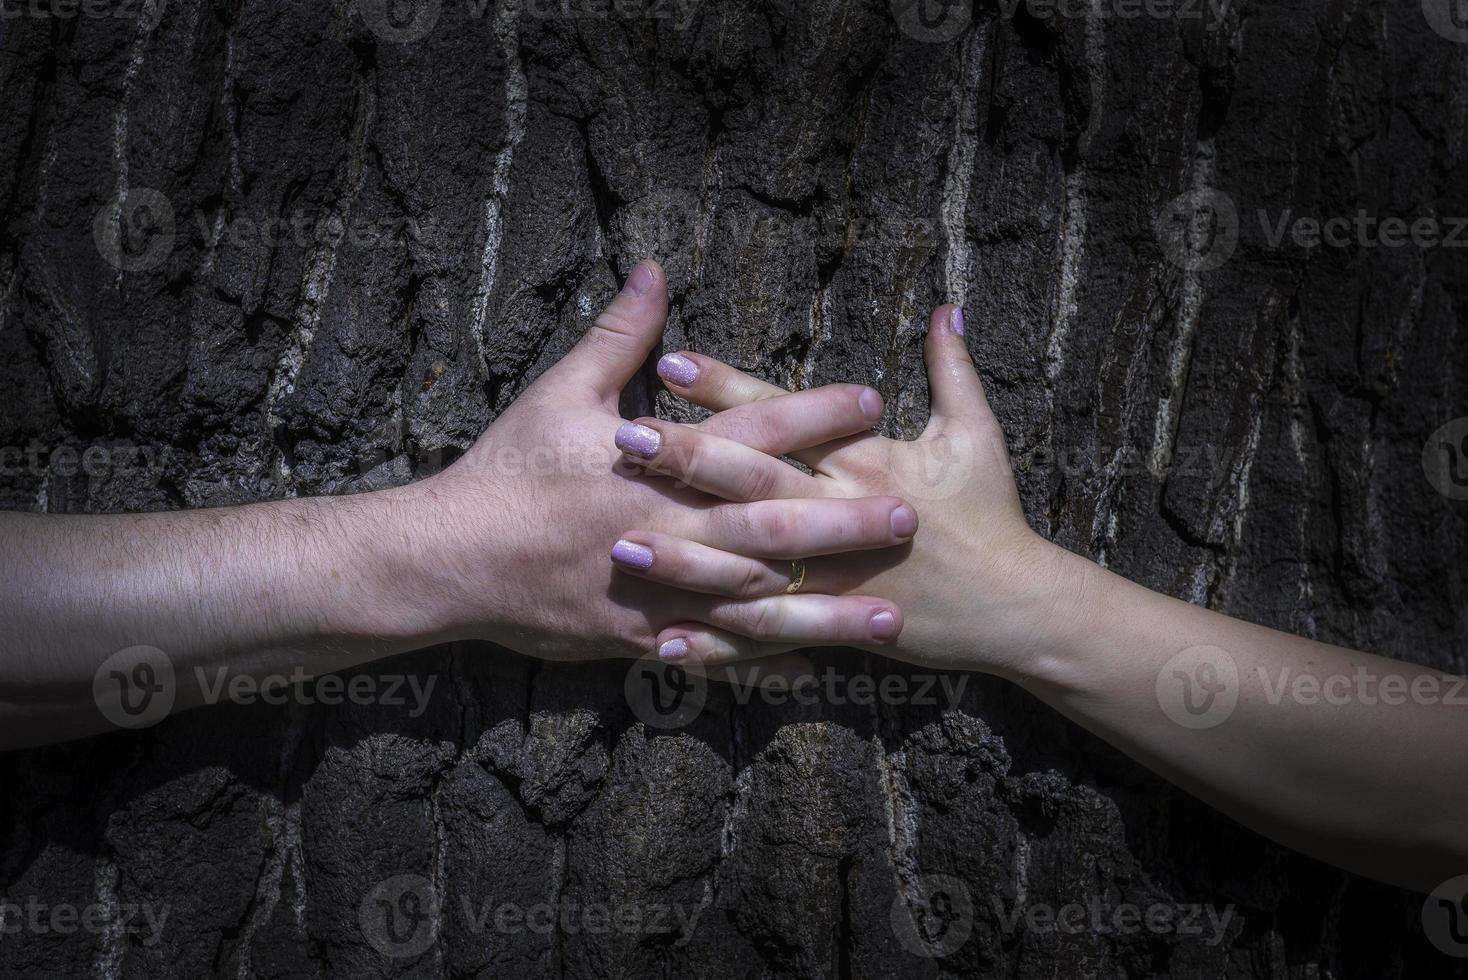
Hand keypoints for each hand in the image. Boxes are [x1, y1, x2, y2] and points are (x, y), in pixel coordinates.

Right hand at [410, 261, 920, 661]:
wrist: (451, 561)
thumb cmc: (507, 470)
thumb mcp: (559, 392)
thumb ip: (619, 335)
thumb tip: (654, 268)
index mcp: (654, 464)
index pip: (749, 432)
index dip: (813, 416)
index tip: (872, 402)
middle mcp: (667, 530)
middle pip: (770, 528)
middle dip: (843, 522)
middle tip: (909, 515)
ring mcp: (657, 592)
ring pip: (756, 606)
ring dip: (826, 611)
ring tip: (890, 618)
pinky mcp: (641, 637)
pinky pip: (715, 656)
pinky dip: (765, 665)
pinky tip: (815, 671)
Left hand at [610, 304, 1071, 677]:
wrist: (1015, 607)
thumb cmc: (994, 516)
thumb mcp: (979, 434)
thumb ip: (952, 369)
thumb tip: (948, 308)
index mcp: (867, 462)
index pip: (786, 417)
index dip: (730, 390)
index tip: (673, 364)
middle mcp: (841, 515)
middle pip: (754, 483)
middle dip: (687, 460)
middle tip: (623, 437)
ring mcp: (832, 577)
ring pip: (746, 565)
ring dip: (684, 557)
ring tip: (621, 543)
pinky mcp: (831, 624)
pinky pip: (765, 637)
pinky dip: (717, 643)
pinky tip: (663, 642)